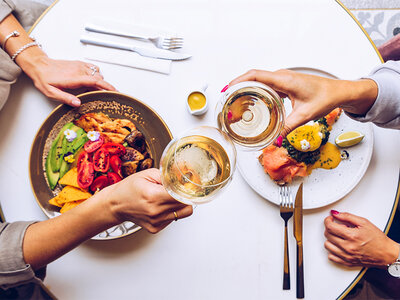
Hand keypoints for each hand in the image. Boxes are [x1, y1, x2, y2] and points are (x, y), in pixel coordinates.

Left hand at [18, 53, 115, 106]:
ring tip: (94, 90)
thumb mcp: (51, 92)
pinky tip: (91, 80)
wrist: (39, 65)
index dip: (107, 87)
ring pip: (97, 73)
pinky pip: (93, 68)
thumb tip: (78, 104)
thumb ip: (66, 98)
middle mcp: (79, 70)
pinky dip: (96, 74)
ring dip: (99, 81)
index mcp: (74, 78)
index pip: (96, 81)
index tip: (115, 92)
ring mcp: (79, 65)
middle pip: (99, 78)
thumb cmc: (44, 78)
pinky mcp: (79, 63)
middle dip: (103, 87)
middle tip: (102, 96)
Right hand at [104, 168, 192, 232]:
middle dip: (185, 196)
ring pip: (183, 214)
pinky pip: (173, 219)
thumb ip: (167, 176)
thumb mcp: (147, 174)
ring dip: (179, 205)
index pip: (182, 196)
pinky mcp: (156, 228)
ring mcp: (156, 222)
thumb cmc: (128, 188)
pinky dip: (171, 211)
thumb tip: (183, 177)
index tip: (186, 186)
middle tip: (177, 190)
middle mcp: (156, 212)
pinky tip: (160, 206)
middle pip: (186, 206)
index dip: (187, 190)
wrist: (115, 205)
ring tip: (166, 198)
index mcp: (153, 196)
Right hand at [229, 69, 377, 135]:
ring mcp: (283, 79)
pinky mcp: (285, 84)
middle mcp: (282, 76)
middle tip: (227, 99)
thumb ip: (288, 128)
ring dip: (246, 88)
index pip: (255, 75)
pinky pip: (266, 85)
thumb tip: (274, 140)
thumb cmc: (325, 97)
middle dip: (238, 86)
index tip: (227, 88)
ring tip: (235, 101)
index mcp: (284, 80)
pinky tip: (253, 102)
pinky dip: (256, 91)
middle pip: (253, 77)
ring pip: (259, 80)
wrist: (338, 91)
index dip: (239, 81)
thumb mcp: (305, 115)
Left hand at [324, 210, 399, 267]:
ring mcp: (347, 256)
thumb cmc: (378, 239)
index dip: (328, 220)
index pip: (330, 226)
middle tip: (338, 226)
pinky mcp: (347, 262)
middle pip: (327, 235)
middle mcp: (348, 247)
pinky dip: (332, 250)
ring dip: (331, 239)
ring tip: (339, 236)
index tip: (330, 219)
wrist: (386, 254)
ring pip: (327, 245)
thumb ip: (347, 216)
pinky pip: (331, 257)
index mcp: (352, 236)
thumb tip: (335, 213)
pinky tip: (338, 246)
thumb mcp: (364, 222)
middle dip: (330, 228)